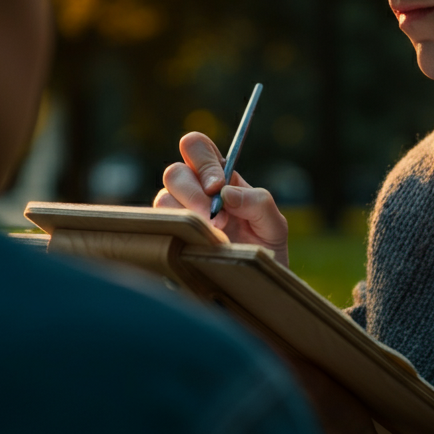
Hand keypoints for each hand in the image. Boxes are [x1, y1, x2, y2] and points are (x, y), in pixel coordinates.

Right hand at [154, 131, 288, 266]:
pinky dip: (178, 233)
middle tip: (218, 219)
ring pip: (163, 199)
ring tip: (214, 238)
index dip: (203, 161)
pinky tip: (198, 246)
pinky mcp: (170, 237)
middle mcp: (194, 191)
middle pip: (174, 172)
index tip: (218, 187)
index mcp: (219, 177)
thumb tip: (226, 194)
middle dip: (195, 194)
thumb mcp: (274, 224)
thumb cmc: (266, 249)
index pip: (197, 147)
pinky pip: (159, 226)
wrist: (259, 285)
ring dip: (188, 215)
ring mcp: (179, 214)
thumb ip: (258, 203)